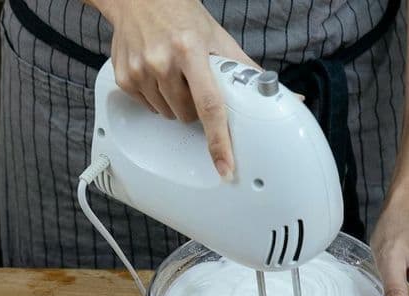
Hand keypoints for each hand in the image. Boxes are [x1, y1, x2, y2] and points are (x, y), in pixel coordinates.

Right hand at [94, 0, 256, 178]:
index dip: (219, 140)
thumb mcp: (217, 37)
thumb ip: (245, 69)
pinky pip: (148, 106)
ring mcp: (140, 70)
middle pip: (188, 114)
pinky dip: (156, 96)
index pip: (210, 105)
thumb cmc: (181, 16)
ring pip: (168, 114)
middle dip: (195, 105)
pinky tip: (156, 73)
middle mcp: (163, 61)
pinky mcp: (125, 78)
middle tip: (193, 80)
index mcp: (191, 49)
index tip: (224, 166)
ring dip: (176, 102)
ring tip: (174, 73)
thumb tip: (283, 94)